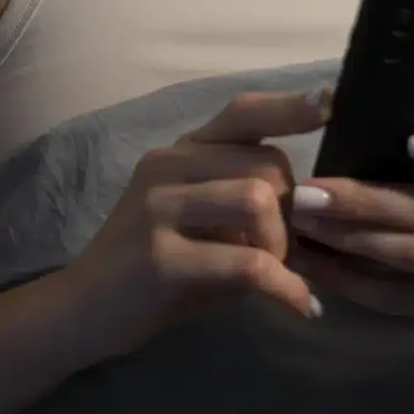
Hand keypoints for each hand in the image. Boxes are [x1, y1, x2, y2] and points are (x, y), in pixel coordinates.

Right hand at [56, 90, 328, 363]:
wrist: (81, 311)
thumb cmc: (150, 268)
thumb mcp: (195, 222)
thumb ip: (242, 201)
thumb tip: (317, 204)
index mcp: (179, 154)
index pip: (240, 113)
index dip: (289, 107)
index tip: (333, 103)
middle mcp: (166, 167)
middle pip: (266, 163)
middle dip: (294, 212)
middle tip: (287, 253)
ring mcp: (158, 209)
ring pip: (255, 199)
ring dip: (282, 244)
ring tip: (278, 275)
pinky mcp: (160, 259)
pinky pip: (246, 263)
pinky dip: (285, 287)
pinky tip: (299, 306)